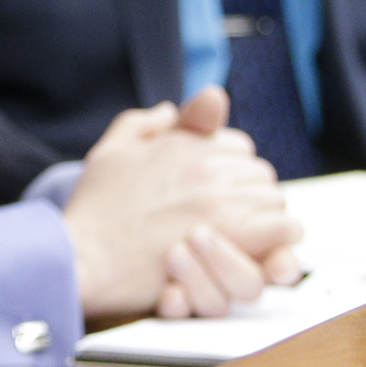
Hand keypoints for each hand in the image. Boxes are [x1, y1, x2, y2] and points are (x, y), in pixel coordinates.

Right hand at [64, 87, 301, 322]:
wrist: (84, 256)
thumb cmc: (93, 210)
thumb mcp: (109, 152)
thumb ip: (142, 124)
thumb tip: (170, 110)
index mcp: (182, 144)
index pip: (237, 145)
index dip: (229, 168)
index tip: (214, 191)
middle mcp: (206, 167)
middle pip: (259, 172)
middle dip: (248, 193)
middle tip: (229, 219)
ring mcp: (220, 202)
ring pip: (274, 199)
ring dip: (263, 217)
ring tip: (241, 237)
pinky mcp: (230, 238)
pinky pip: (282, 228)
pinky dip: (278, 237)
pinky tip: (262, 247)